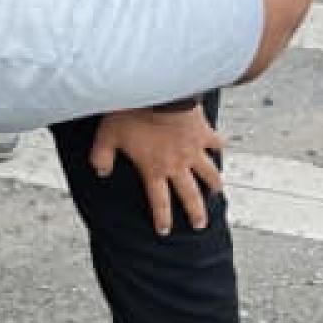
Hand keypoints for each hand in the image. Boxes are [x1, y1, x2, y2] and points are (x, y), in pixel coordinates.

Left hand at [89, 105, 223, 235]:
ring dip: (214, 184)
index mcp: (154, 169)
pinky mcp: (204, 132)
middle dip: (195, 212)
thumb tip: (100, 173)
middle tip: (200, 225)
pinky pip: (216, 143)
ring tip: (217, 191)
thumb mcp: (106, 136)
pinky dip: (220, 146)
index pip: (159, 201)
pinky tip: (222, 148)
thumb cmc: (129, 113)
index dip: (162, 218)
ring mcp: (193, 150)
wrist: (156, 91)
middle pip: (189, 195)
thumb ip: (101, 157)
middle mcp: (177, 165)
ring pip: (208, 173)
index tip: (165, 231)